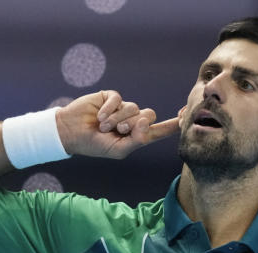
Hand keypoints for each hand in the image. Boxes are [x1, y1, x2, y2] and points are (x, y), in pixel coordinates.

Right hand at [56, 90, 179, 158]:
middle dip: (134, 124)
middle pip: (149, 115)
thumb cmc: (94, 145)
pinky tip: (99, 116)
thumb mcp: (118, 150)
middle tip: (118, 131)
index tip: (186, 116)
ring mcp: (123, 108)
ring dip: (118, 119)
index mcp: (137, 137)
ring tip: (103, 126)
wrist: (71, 132)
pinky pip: (119, 99)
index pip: (160, 130)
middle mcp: (133, 121)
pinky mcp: (111, 98)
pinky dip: (110, 109)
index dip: (173, 124)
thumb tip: (146, 121)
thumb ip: (137, 140)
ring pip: (134, 108)